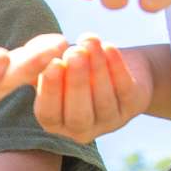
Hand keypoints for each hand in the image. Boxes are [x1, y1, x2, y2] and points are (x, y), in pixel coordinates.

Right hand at [34, 36, 151, 143]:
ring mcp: (110, 121)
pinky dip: (118, 68)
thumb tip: (43, 54)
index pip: (49, 114)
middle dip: (77, 82)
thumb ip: (38, 60)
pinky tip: (108, 47)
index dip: (51, 90)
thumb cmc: (71, 65)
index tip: (53, 64)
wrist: (112, 62)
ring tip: (90, 41)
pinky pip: (125, 90)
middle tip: (74, 53)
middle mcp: (81, 129)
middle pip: (79, 115)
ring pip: (103, 101)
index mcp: (55, 122)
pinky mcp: (132, 107)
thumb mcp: (50, 64)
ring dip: (97, 68)